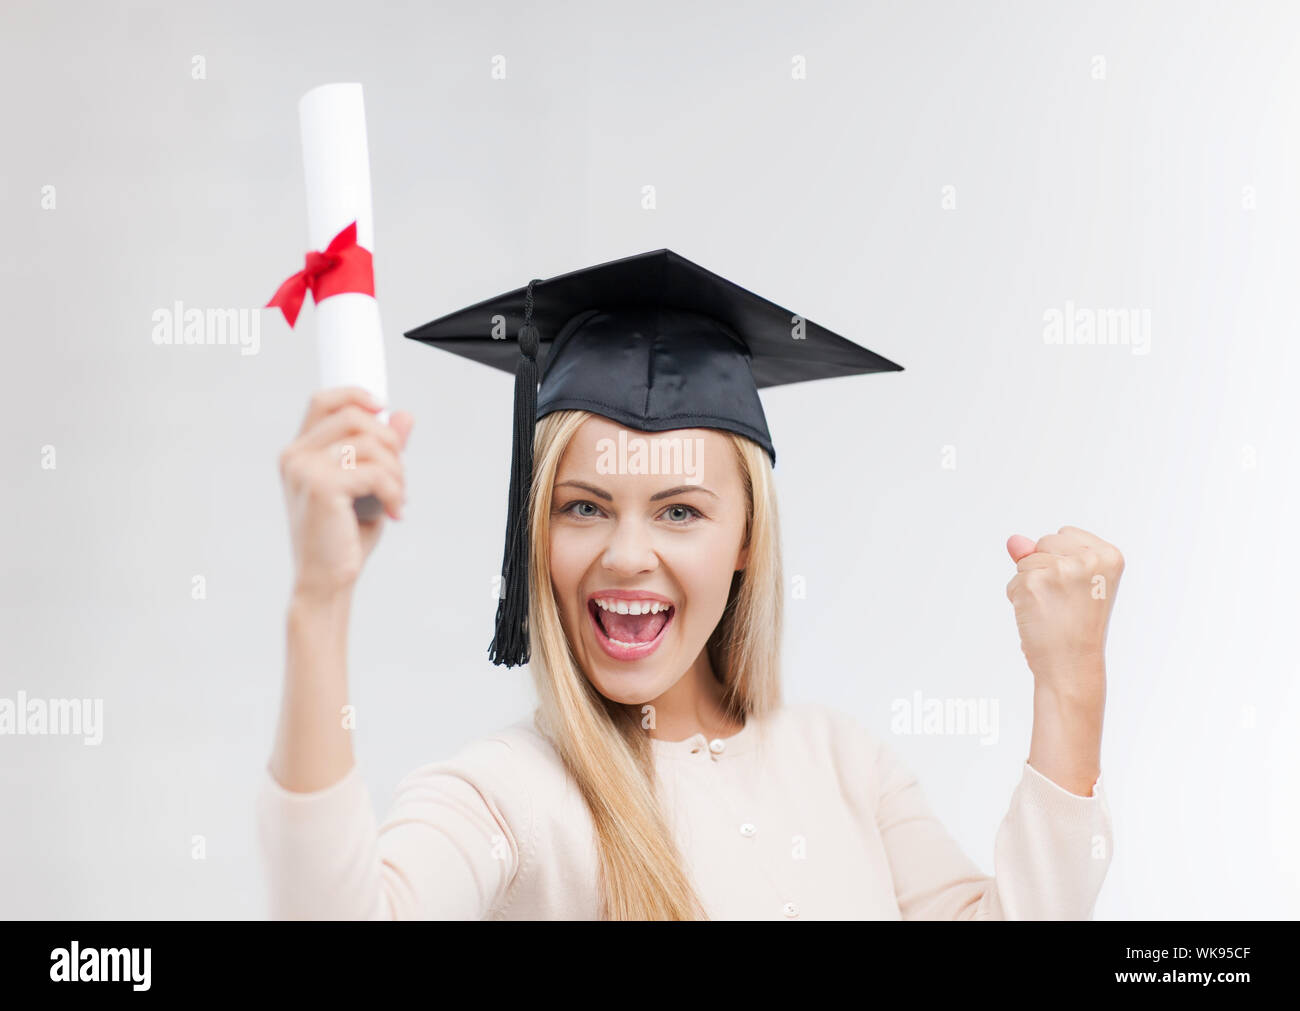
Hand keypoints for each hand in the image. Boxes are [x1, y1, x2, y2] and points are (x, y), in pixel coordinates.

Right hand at [279, 386, 413, 601]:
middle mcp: (295, 456)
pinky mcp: (322, 486)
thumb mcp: (365, 486)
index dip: (357, 395)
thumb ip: (381, 451)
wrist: (324, 582)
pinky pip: (377, 471)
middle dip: (390, 443)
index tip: (384, 410)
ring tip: (397, 499)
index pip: (324, 400)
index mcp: (298, 453)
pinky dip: (395, 491)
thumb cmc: (341, 538)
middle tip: (399, 477)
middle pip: (355, 416)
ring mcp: (305, 469)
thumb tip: (404, 415)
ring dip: (397, 472)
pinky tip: (393, 512)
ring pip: (371, 444)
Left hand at [1005, 525, 1123, 700]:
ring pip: (1025, 561)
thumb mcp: (1073, 582)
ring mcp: (1060, 571)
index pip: (1065, 534)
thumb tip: (1014, 541)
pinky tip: (1038, 616)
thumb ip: (1044, 554)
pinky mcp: (1034, 583)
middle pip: (1044, 542)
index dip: (1062, 560)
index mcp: (1108, 555)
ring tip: (1052, 608)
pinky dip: (1018, 598)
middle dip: (1044, 567)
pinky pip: (1013, 581)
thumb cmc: (1076, 626)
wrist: (1072, 664)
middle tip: (1063, 601)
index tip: (1077, 588)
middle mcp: (1088, 559)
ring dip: (1029, 583)